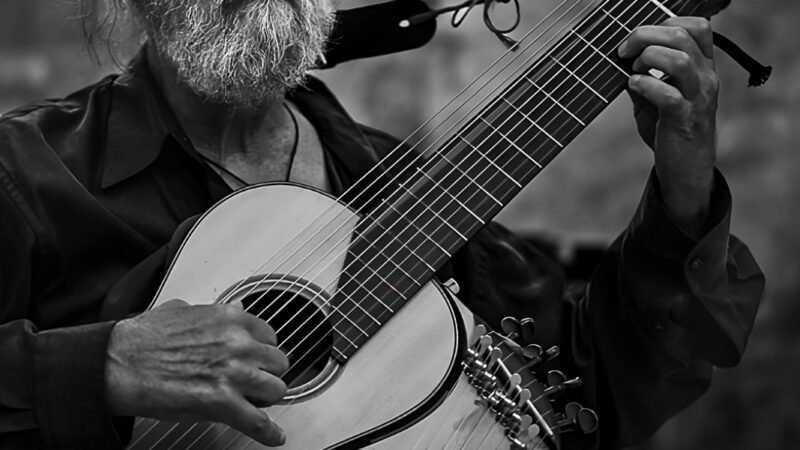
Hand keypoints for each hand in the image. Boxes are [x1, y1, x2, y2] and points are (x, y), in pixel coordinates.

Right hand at [105, 299, 288, 446]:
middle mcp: (238, 344)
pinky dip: (268, 433)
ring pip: (275, 390)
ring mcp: (233, 373)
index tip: (258, 357)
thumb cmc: (142, 339)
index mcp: (230, 319)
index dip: (262, 350)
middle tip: (254, 381)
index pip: (269, 336)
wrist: (117, 363)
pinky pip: (259, 422)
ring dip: (266, 398)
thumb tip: (234, 308)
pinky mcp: (222, 402)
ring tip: (254, 402)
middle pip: (277, 363)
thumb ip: (215, 312)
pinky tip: (273, 437)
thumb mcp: (183, 310)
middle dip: (266, 373)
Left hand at [618, 17, 718, 236]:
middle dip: (646, 36)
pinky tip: (634, 87)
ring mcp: (698, 98)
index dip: (665, 22)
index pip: (697, 26)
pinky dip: (646, 85)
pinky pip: (669, 95)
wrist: (684, 168)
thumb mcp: (656, 96)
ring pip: (680, 60)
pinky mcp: (684, 120)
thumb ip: (643, 74)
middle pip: (683, 36)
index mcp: (702, 67)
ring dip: (648, 58)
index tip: (639, 38)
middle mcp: (705, 78)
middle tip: (624, 51)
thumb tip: (621, 57)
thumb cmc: (669, 129)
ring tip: (633, 70)